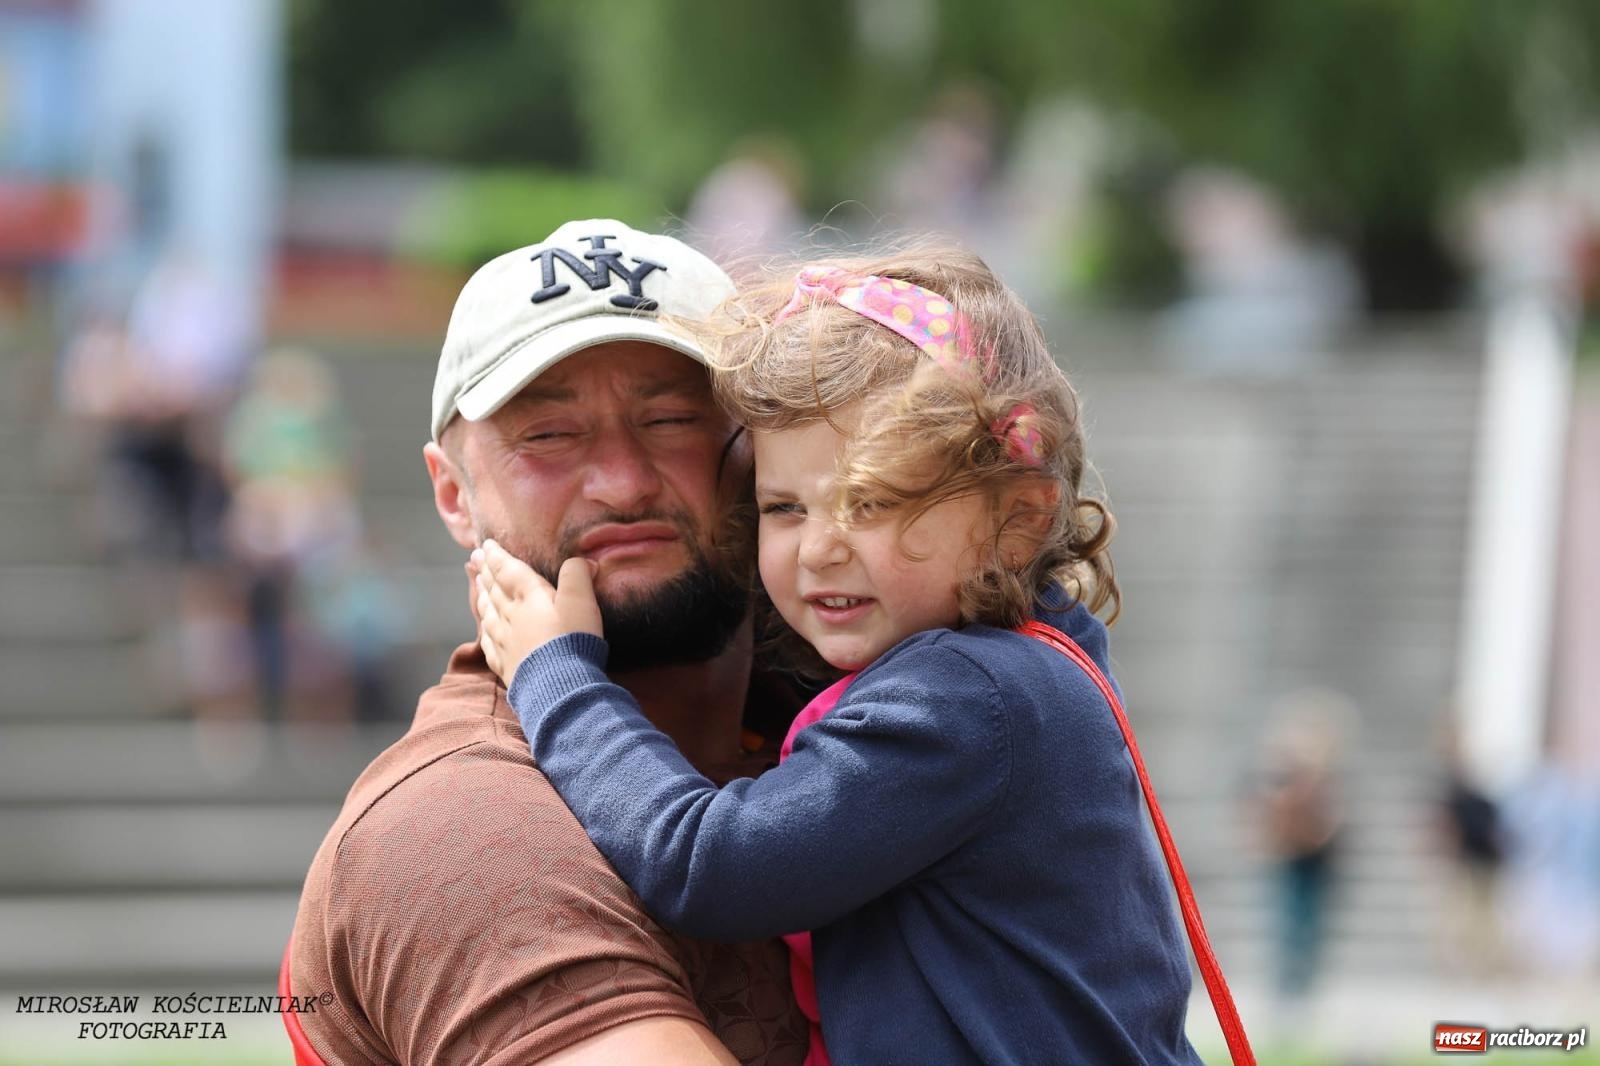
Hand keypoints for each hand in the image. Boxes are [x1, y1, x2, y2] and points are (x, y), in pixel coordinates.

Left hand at [473, 539, 603, 684]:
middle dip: (485, 573)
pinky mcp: (506, 666)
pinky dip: (485, 631)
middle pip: (494, 590)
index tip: (486, 546)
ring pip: (488, 614)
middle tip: (474, 560)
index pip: (508, 570)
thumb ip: (578, 574)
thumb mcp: (581, 600)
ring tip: (478, 588)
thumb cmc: (572, 639)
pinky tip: (485, 630)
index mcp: (528, 596)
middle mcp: (511, 616)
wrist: (559, 686)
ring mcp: (505, 642)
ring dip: (482, 597)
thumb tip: (580, 561)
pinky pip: (489, 643)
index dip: (496, 556)